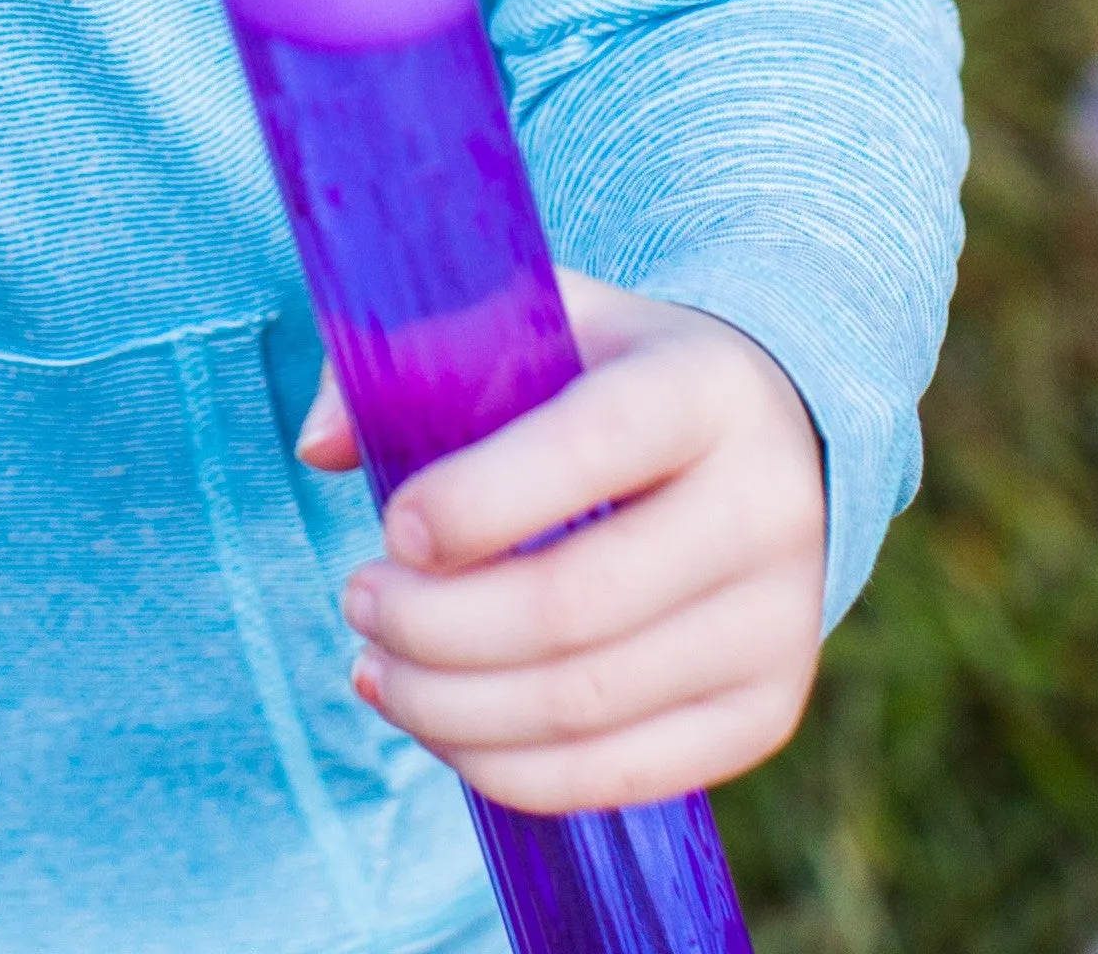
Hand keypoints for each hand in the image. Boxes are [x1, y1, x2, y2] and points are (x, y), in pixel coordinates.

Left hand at [299, 271, 825, 809]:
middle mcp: (764, 509)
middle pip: (573, 605)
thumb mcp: (532, 323)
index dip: (473, 502)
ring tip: (375, 669)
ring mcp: (778, 625)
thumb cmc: (605, 374)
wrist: (763, 438)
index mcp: (703, 387)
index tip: (390, 525)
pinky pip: (621, 774)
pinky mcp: (766, 714)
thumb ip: (417, 355)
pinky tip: (438, 725)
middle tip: (357, 600)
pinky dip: (507, 767)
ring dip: (451, 706)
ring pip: (587, 705)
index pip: (588, 449)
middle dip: (434, 623)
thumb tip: (319, 445)